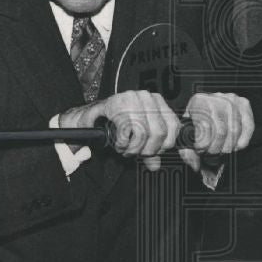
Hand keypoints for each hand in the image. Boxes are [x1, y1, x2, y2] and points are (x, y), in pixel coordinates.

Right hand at [59, 90, 179, 171]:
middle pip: (159, 132)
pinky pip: (127, 132)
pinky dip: (122, 143)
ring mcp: (132, 98)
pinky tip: (117, 142)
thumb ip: (151, 150)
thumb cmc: (113, 127)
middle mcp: (147, 96)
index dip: (164, 145)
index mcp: (157, 102)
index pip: (173, 127)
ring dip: (132, 148)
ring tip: (125, 148)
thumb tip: (157, 164)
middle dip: (146, 149)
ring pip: (144, 133)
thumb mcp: (137, 139)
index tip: (152, 151)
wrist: (87, 122)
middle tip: (134, 152)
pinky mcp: (117, 103)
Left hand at [178, 93, 254, 171]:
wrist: (207, 107)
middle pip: (221, 131)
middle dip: (216, 148)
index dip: (204, 145)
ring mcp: (232, 100)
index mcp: (198, 102)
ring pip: (235, 130)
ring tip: (221, 151)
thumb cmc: (196, 122)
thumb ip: (187, 149)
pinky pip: (248, 126)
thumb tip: (195, 164)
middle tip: (211, 154)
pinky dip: (243, 140)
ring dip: (228, 147)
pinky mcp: (244, 104)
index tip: (201, 151)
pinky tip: (236, 146)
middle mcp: (216, 98)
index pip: (205, 127)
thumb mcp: (187, 133)